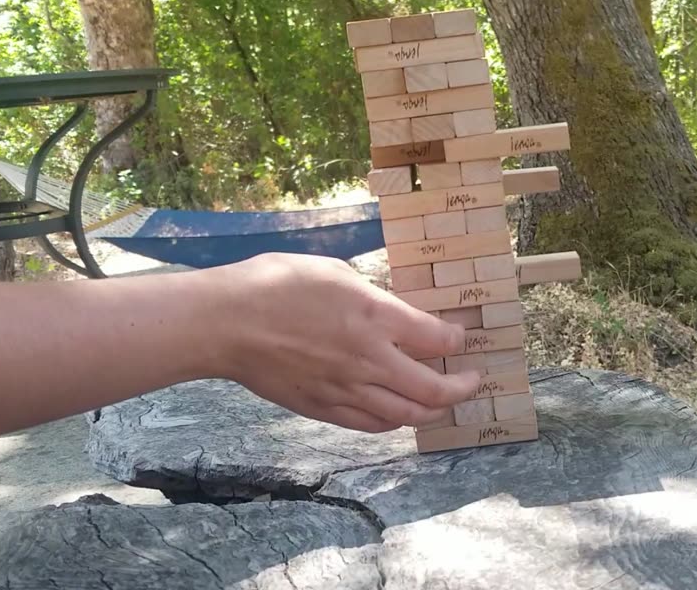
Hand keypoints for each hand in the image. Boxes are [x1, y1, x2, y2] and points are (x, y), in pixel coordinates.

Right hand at [209, 253, 480, 432]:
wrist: (224, 323)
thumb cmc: (276, 284)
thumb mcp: (336, 272)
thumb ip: (371, 296)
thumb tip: (393, 312)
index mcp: (375, 316)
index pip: (437, 339)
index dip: (458, 341)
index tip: (461, 337)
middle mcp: (369, 359)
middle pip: (433, 389)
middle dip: (462, 387)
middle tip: (472, 380)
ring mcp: (346, 388)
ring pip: (406, 415)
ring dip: (433, 411)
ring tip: (443, 402)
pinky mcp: (322, 408)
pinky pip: (371, 424)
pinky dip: (394, 421)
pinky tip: (400, 414)